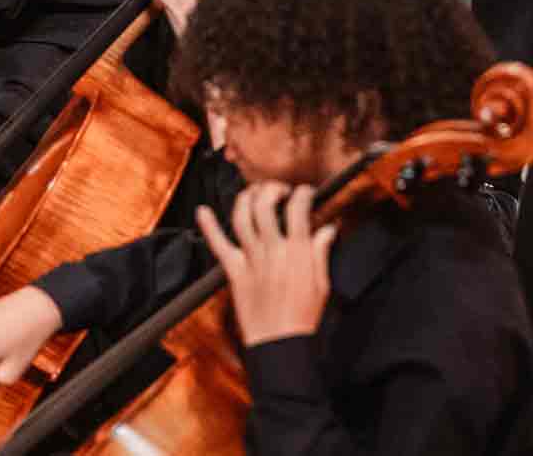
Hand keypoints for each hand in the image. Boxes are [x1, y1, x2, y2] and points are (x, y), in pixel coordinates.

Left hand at [198, 183, 336, 346]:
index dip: (302, 192)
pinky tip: (203, 212)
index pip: (298, 207)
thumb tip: (329, 229)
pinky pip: (219, 245)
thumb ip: (322, 252)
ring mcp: (251, 260)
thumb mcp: (322, 283)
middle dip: (271, 189)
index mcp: (298, 251)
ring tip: (252, 193)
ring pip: (242, 218)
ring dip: (245, 198)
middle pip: (265, 206)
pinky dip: (209, 227)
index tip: (304, 192)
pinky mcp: (234, 272)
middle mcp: (273, 250)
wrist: (279, 343)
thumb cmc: (303, 316)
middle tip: (278, 190)